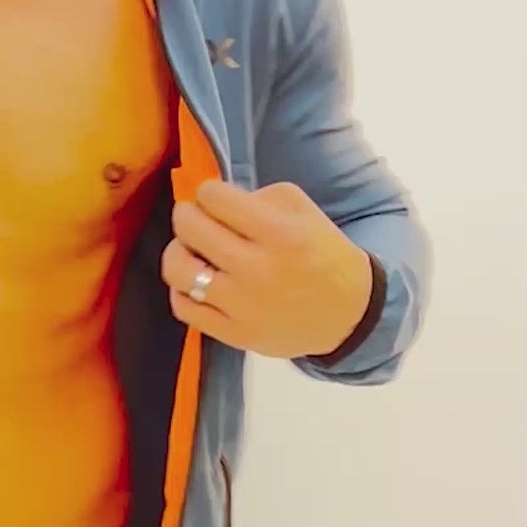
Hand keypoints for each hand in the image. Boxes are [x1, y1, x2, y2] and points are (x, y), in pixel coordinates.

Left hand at [161, 178, 373, 359]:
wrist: (349, 315)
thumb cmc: (324, 255)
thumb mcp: (305, 211)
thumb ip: (259, 196)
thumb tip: (213, 200)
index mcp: (280, 234)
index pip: (215, 198)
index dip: (208, 192)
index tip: (215, 198)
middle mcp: (258, 270)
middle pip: (190, 229)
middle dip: (186, 214)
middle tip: (194, 216)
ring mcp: (242, 306)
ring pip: (178, 270)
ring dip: (177, 250)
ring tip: (189, 248)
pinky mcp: (234, 334)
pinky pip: (184, 309)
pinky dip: (181, 289)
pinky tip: (195, 280)